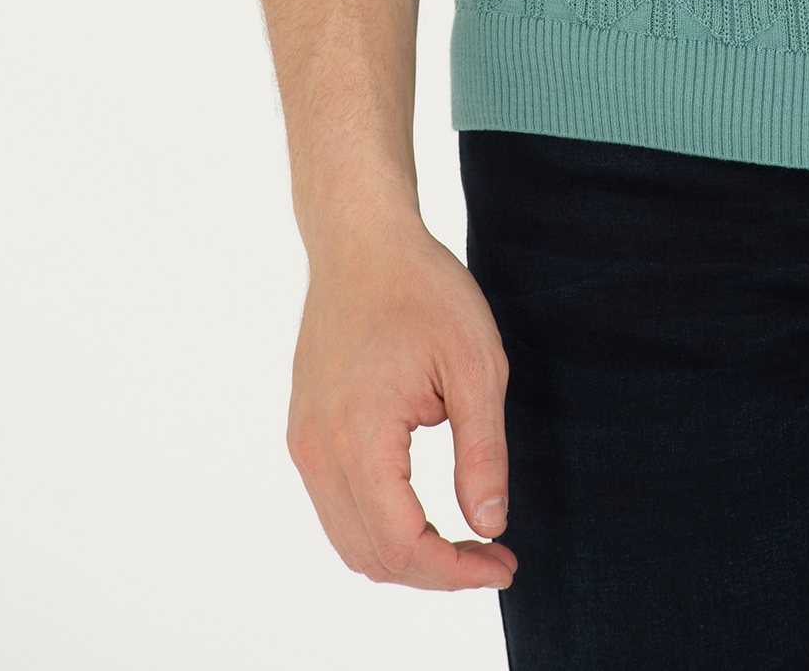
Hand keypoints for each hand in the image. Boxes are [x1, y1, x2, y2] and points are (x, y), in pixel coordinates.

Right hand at [286, 217, 517, 593]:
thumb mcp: (476, 364)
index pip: (401, 544)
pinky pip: (335, 506)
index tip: (504, 562)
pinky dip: (379, 527)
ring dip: (406, 555)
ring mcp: (304, 441)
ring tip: (463, 541)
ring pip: (348, 540)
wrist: (361, 238)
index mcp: (358, 436)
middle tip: (492, 557)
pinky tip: (423, 511)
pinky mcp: (304, 430)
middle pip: (371, 556)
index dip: (456, 571)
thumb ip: (482, 452)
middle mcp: (317, 449)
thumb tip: (490, 525)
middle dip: (435, 572)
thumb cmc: (423, 288)